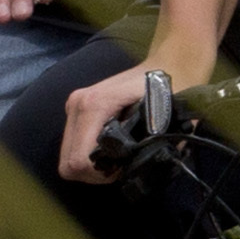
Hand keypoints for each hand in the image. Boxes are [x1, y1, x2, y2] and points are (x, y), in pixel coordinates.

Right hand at [60, 58, 176, 182]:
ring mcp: (74, 105)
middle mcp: (77, 104)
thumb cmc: (171, 88)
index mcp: (94, 105)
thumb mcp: (167, 119)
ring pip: (68, 155)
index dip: (101, 175)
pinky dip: (88, 153)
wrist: (169, 63)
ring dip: (91, 164)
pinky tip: (111, 149)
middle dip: (94, 173)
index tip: (123, 170)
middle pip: (68, 162)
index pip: (79, 160)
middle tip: (120, 169)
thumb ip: (152, 144)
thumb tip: (138, 168)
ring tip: (118, 159)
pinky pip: (73, 144)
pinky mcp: (77, 109)